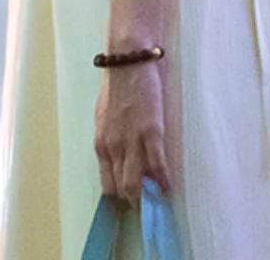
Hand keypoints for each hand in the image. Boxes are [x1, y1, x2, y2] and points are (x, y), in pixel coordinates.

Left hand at [95, 60, 168, 204]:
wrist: (127, 61)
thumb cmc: (116, 87)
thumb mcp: (104, 118)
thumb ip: (110, 141)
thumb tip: (117, 160)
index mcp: (101, 144)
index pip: (107, 185)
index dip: (119, 199)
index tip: (128, 205)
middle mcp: (114, 147)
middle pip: (122, 188)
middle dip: (135, 202)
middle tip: (147, 208)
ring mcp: (132, 140)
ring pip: (137, 183)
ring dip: (148, 197)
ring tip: (159, 202)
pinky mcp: (151, 131)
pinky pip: (158, 164)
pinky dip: (164, 180)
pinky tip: (169, 187)